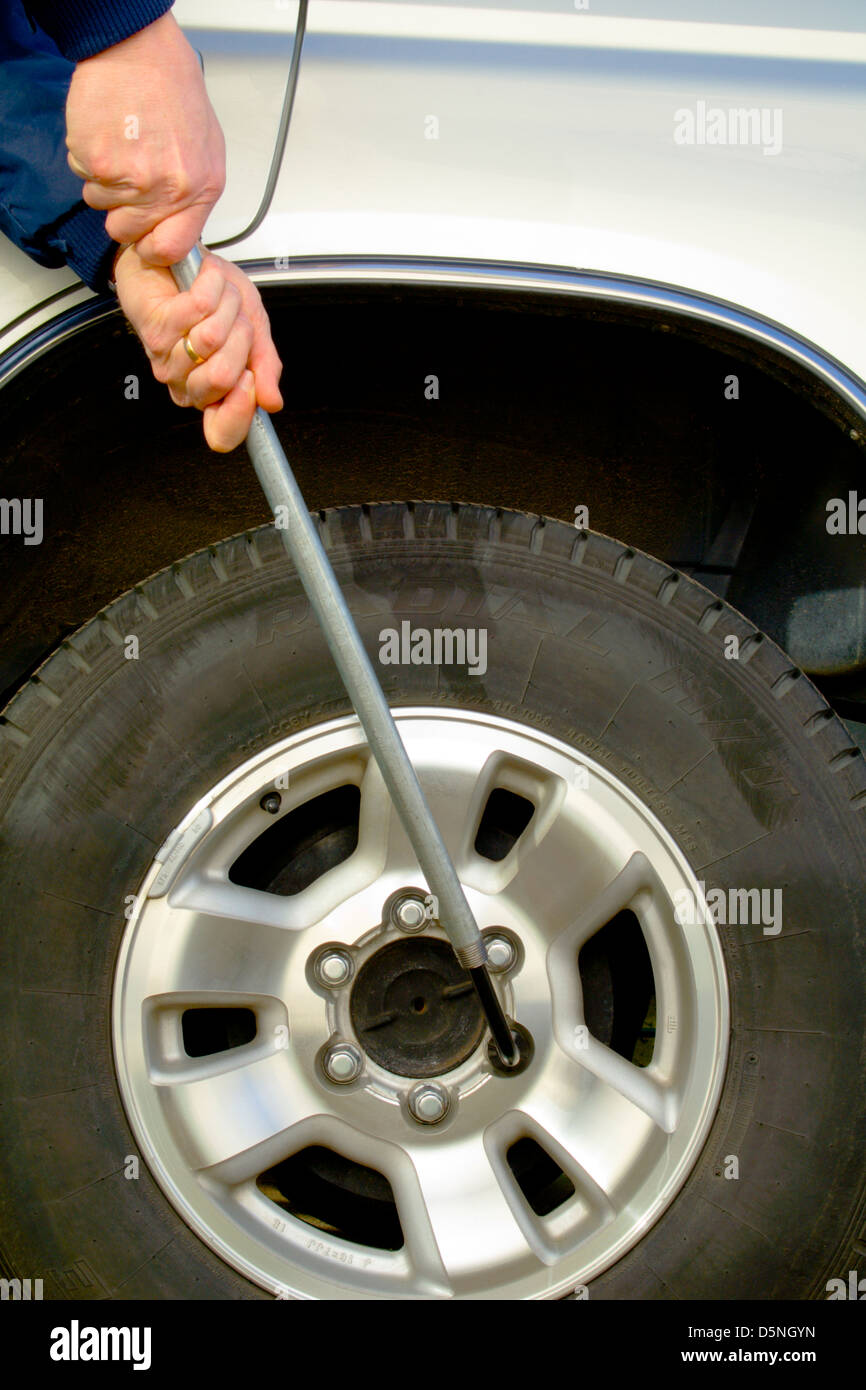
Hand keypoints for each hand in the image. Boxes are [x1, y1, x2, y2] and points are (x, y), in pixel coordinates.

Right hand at [65, 13, 224, 263]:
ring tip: (122, 146)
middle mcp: (167, 190)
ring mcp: (130, 179)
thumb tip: (179, 230)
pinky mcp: (97, 161)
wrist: (139, 52)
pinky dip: (88, 157)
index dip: (153, 249)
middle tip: (128, 179)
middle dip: (122, 212)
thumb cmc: (173, 91)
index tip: (146, 241)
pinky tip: (107, 133)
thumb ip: (193, 196)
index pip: (172, 249)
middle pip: (127, 232)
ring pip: (100, 205)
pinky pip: (83, 176)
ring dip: (104, 181)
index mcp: (200, 189)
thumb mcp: (207, 150)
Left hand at [114, 246, 282, 451]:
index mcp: (214, 393)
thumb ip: (265, 366)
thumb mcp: (255, 327)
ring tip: (218, 296)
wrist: (180, 258)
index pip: (222, 433)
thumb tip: (272, 402)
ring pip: (211, 340)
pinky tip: (205, 280)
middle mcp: (187, 383)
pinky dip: (212, 285)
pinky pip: (198, 309)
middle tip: (234, 319)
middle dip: (242, 337)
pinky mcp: (154, 328)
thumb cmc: (213, 295)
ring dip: (226, 305)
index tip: (249, 379)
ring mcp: (167, 359)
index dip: (241, 410)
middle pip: (224, 377)